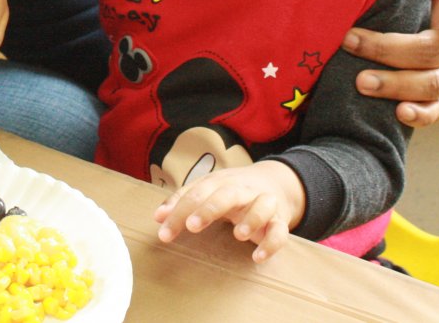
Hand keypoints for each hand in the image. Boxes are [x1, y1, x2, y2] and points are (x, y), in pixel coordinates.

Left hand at [152, 162, 303, 261]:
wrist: (275, 182)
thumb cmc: (231, 190)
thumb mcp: (206, 190)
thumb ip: (182, 201)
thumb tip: (157, 217)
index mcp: (220, 182)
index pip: (196, 194)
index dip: (179, 212)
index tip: (164, 231)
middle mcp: (242, 190)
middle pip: (227, 194)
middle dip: (209, 208)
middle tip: (192, 225)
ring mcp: (264, 203)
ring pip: (263, 205)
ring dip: (252, 218)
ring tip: (238, 235)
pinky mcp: (280, 220)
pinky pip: (281, 231)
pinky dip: (272, 243)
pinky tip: (258, 257)